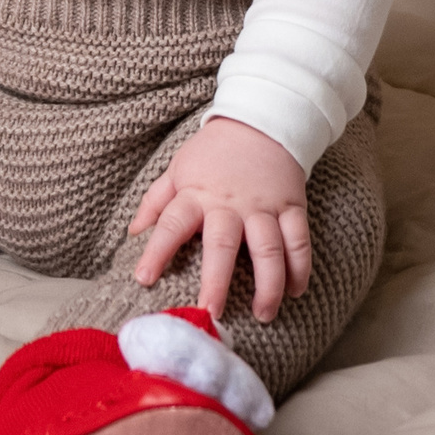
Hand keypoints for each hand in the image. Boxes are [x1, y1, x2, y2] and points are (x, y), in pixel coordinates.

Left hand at [130, 117, 309, 325]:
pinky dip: (300, 266)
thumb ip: (156, 200)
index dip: (157, 251)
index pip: (172, 223)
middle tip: (211, 312)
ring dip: (268, 284)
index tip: (144, 279)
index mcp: (196, 194)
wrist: (261, 120)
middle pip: (222, 244)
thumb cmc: (214, 151)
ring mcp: (263, 205)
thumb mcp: (178, 168)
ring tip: (263, 315)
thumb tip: (133, 232)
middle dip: (216, 280)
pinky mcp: (291, 205)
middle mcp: (229, 203)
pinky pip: (299, 239)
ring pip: (268, 248)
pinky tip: (296, 291)